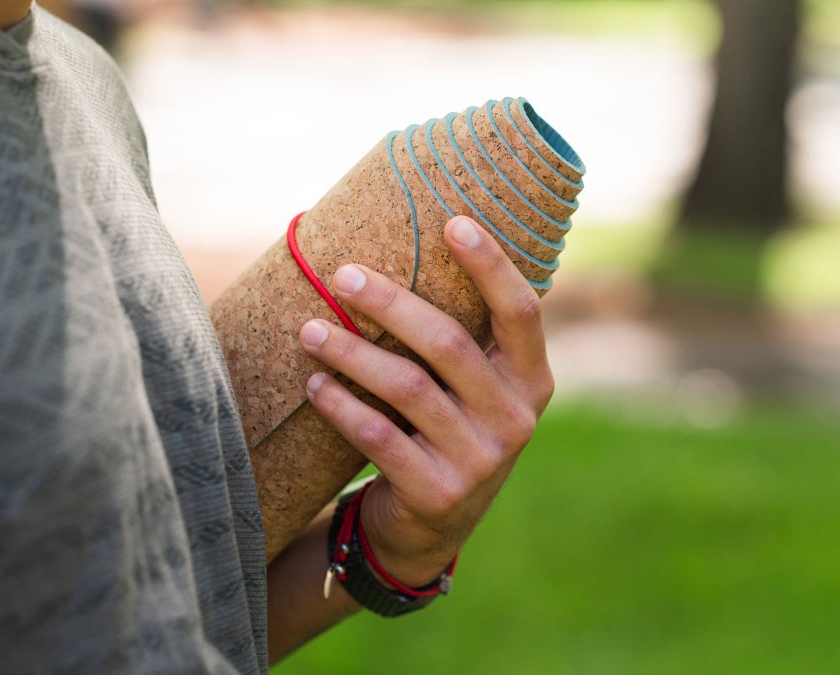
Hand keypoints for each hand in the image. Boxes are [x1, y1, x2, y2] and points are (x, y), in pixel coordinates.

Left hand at [298, 215, 553, 586]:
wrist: (430, 528)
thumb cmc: (442, 431)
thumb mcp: (469, 390)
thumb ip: (456, 339)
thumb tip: (391, 255)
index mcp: (531, 381)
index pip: (521, 312)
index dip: (492, 265)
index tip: (453, 221)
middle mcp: (516, 419)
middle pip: (449, 344)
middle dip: (390, 302)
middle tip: (341, 274)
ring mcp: (480, 461)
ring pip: (407, 388)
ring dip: (351, 352)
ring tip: (308, 330)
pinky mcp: (437, 494)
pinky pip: (379, 437)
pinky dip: (341, 406)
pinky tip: (314, 384)